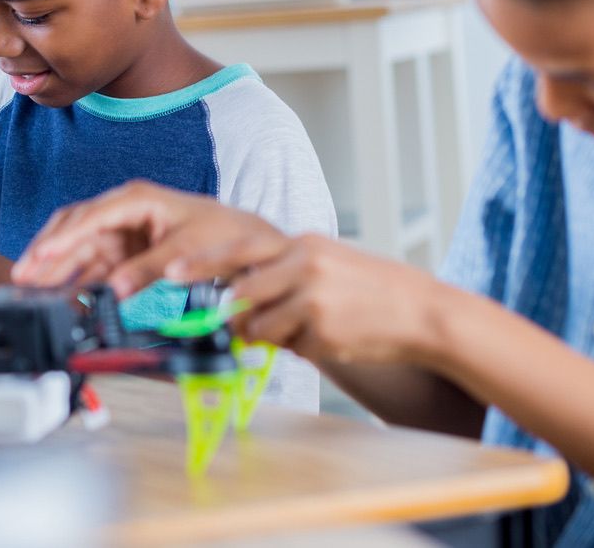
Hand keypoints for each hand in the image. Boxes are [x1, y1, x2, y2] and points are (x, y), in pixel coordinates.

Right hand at [13, 180, 269, 296]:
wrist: (244, 240)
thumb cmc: (219, 232)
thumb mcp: (184, 250)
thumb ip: (148, 270)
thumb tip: (117, 290)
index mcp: (135, 199)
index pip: (89, 217)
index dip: (61, 239)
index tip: (39, 257)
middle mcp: (123, 211)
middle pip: (74, 230)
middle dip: (46, 253)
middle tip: (23, 276)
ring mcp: (122, 231)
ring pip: (78, 248)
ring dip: (55, 268)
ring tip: (31, 288)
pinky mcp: (126, 251)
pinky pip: (93, 264)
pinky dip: (76, 279)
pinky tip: (60, 294)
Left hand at [168, 233, 446, 366]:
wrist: (422, 313)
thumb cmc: (370, 289)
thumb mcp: (326, 264)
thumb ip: (282, 274)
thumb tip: (236, 299)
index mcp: (301, 245)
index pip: (239, 250)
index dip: (201, 262)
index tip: (171, 270)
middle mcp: (303, 267)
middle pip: (241, 293)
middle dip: (232, 313)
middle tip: (232, 320)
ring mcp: (312, 301)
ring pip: (259, 328)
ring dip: (270, 336)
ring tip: (307, 327)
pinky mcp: (322, 333)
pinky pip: (289, 349)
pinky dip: (302, 349)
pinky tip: (332, 338)